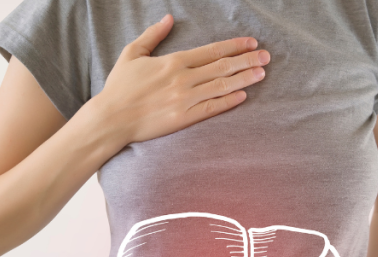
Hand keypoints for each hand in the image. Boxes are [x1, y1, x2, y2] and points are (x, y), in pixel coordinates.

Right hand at [90, 13, 269, 144]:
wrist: (111, 118)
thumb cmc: (119, 87)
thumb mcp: (132, 53)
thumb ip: (153, 35)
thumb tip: (169, 18)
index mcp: (173, 61)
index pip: (211, 50)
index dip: (234, 46)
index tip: (251, 43)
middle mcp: (183, 79)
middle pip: (222, 66)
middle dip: (247, 60)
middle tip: (266, 57)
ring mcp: (185, 99)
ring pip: (221, 86)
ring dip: (244, 79)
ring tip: (261, 73)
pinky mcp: (183, 118)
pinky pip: (211, 109)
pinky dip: (228, 101)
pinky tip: (243, 96)